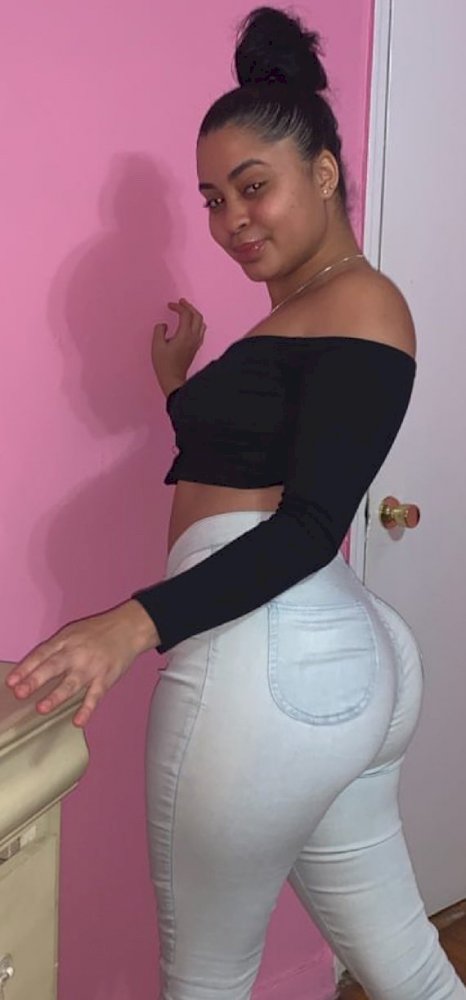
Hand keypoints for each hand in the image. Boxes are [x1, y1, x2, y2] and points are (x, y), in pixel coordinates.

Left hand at [4, 600, 157, 728]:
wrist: (129, 628)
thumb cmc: (99, 631)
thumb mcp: (73, 632)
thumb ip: (55, 650)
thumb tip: (32, 668)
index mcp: (65, 641)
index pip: (42, 654)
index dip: (26, 668)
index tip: (11, 682)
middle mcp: (76, 654)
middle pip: (53, 667)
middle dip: (35, 680)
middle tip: (20, 692)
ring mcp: (92, 667)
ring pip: (72, 683)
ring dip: (56, 696)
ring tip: (42, 708)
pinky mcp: (106, 678)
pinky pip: (95, 696)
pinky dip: (87, 709)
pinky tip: (78, 721)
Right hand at [151, 297, 205, 395]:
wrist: (173, 379)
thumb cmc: (164, 364)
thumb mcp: (156, 345)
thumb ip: (159, 331)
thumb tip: (164, 325)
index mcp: (184, 335)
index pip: (185, 314)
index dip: (178, 307)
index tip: (170, 305)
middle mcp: (194, 337)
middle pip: (197, 316)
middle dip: (189, 307)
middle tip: (181, 302)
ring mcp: (196, 343)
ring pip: (201, 323)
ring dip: (194, 314)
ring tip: (186, 310)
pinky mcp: (196, 348)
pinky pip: (200, 331)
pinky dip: (196, 323)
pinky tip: (190, 324)